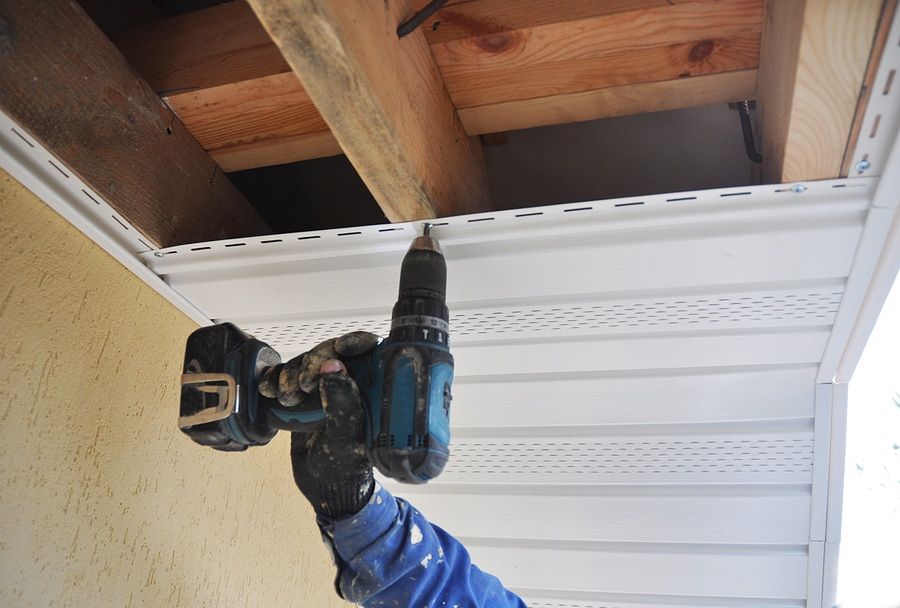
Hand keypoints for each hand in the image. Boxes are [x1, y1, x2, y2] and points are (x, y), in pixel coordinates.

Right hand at [259, 333, 379, 520]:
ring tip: (287, 398)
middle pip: (331, 353)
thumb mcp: (346, 438)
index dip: (355, 343)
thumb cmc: (346, 469)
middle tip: (302, 385)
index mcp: (371, 391)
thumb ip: (342, 404)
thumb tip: (334, 367)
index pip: (369, 352)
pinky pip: (285, 377)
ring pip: (305, 363)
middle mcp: (349, 385)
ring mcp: (325, 390)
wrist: (323, 491)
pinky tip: (269, 391)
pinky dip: (274, 379)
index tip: (340, 348)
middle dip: (313, 362)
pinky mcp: (302, 397)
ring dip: (290, 374)